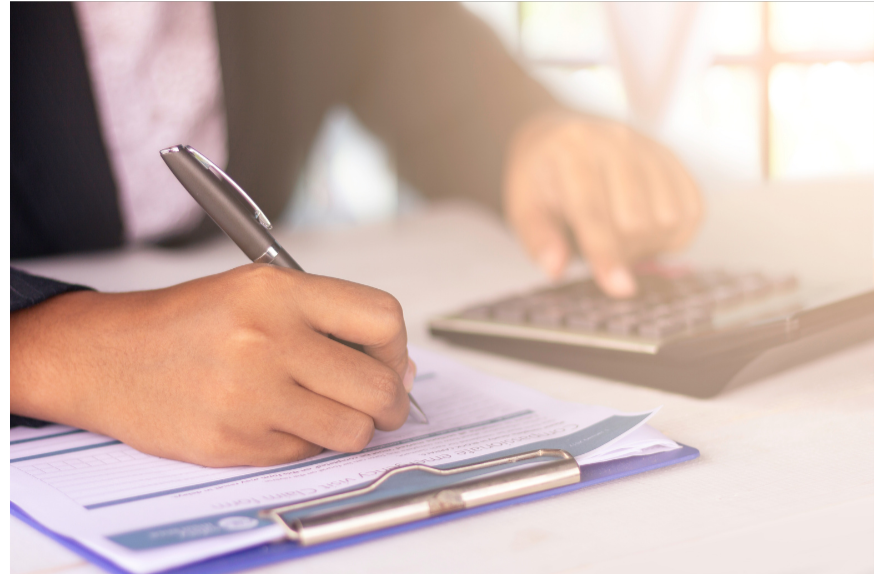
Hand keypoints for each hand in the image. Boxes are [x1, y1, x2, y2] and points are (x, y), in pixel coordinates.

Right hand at [10, 265, 414, 466]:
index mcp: (277, 292)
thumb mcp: (257, 292)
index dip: (397, 347)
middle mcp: (266, 340)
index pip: (382, 319)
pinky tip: (280, 420)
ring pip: (353, 430)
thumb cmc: (188, 323)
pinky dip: (307, 441)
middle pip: (379, 385)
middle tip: (380, 403)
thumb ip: (328, 321)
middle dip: (391, 401)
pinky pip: (307, 452)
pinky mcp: (233, 441)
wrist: (106, 356)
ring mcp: (249, 395)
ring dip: (353, 428)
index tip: (390, 361)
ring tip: (329, 412)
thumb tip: (400, 370)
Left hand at [504, 113, 702, 297]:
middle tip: (601, 250)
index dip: (606, 254)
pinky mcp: (673, 159)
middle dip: (622, 252)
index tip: (619, 289)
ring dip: (648, 244)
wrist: (560, 136)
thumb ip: (538, 239)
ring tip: (620, 237)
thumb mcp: (522, 207)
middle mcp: (616, 141)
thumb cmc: (542, 178)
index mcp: (573, 151)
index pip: (594, 210)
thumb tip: (555, 269)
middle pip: (637, 220)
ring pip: (669, 217)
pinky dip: (674, 233)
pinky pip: (692, 209)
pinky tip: (647, 230)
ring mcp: (649, 147)